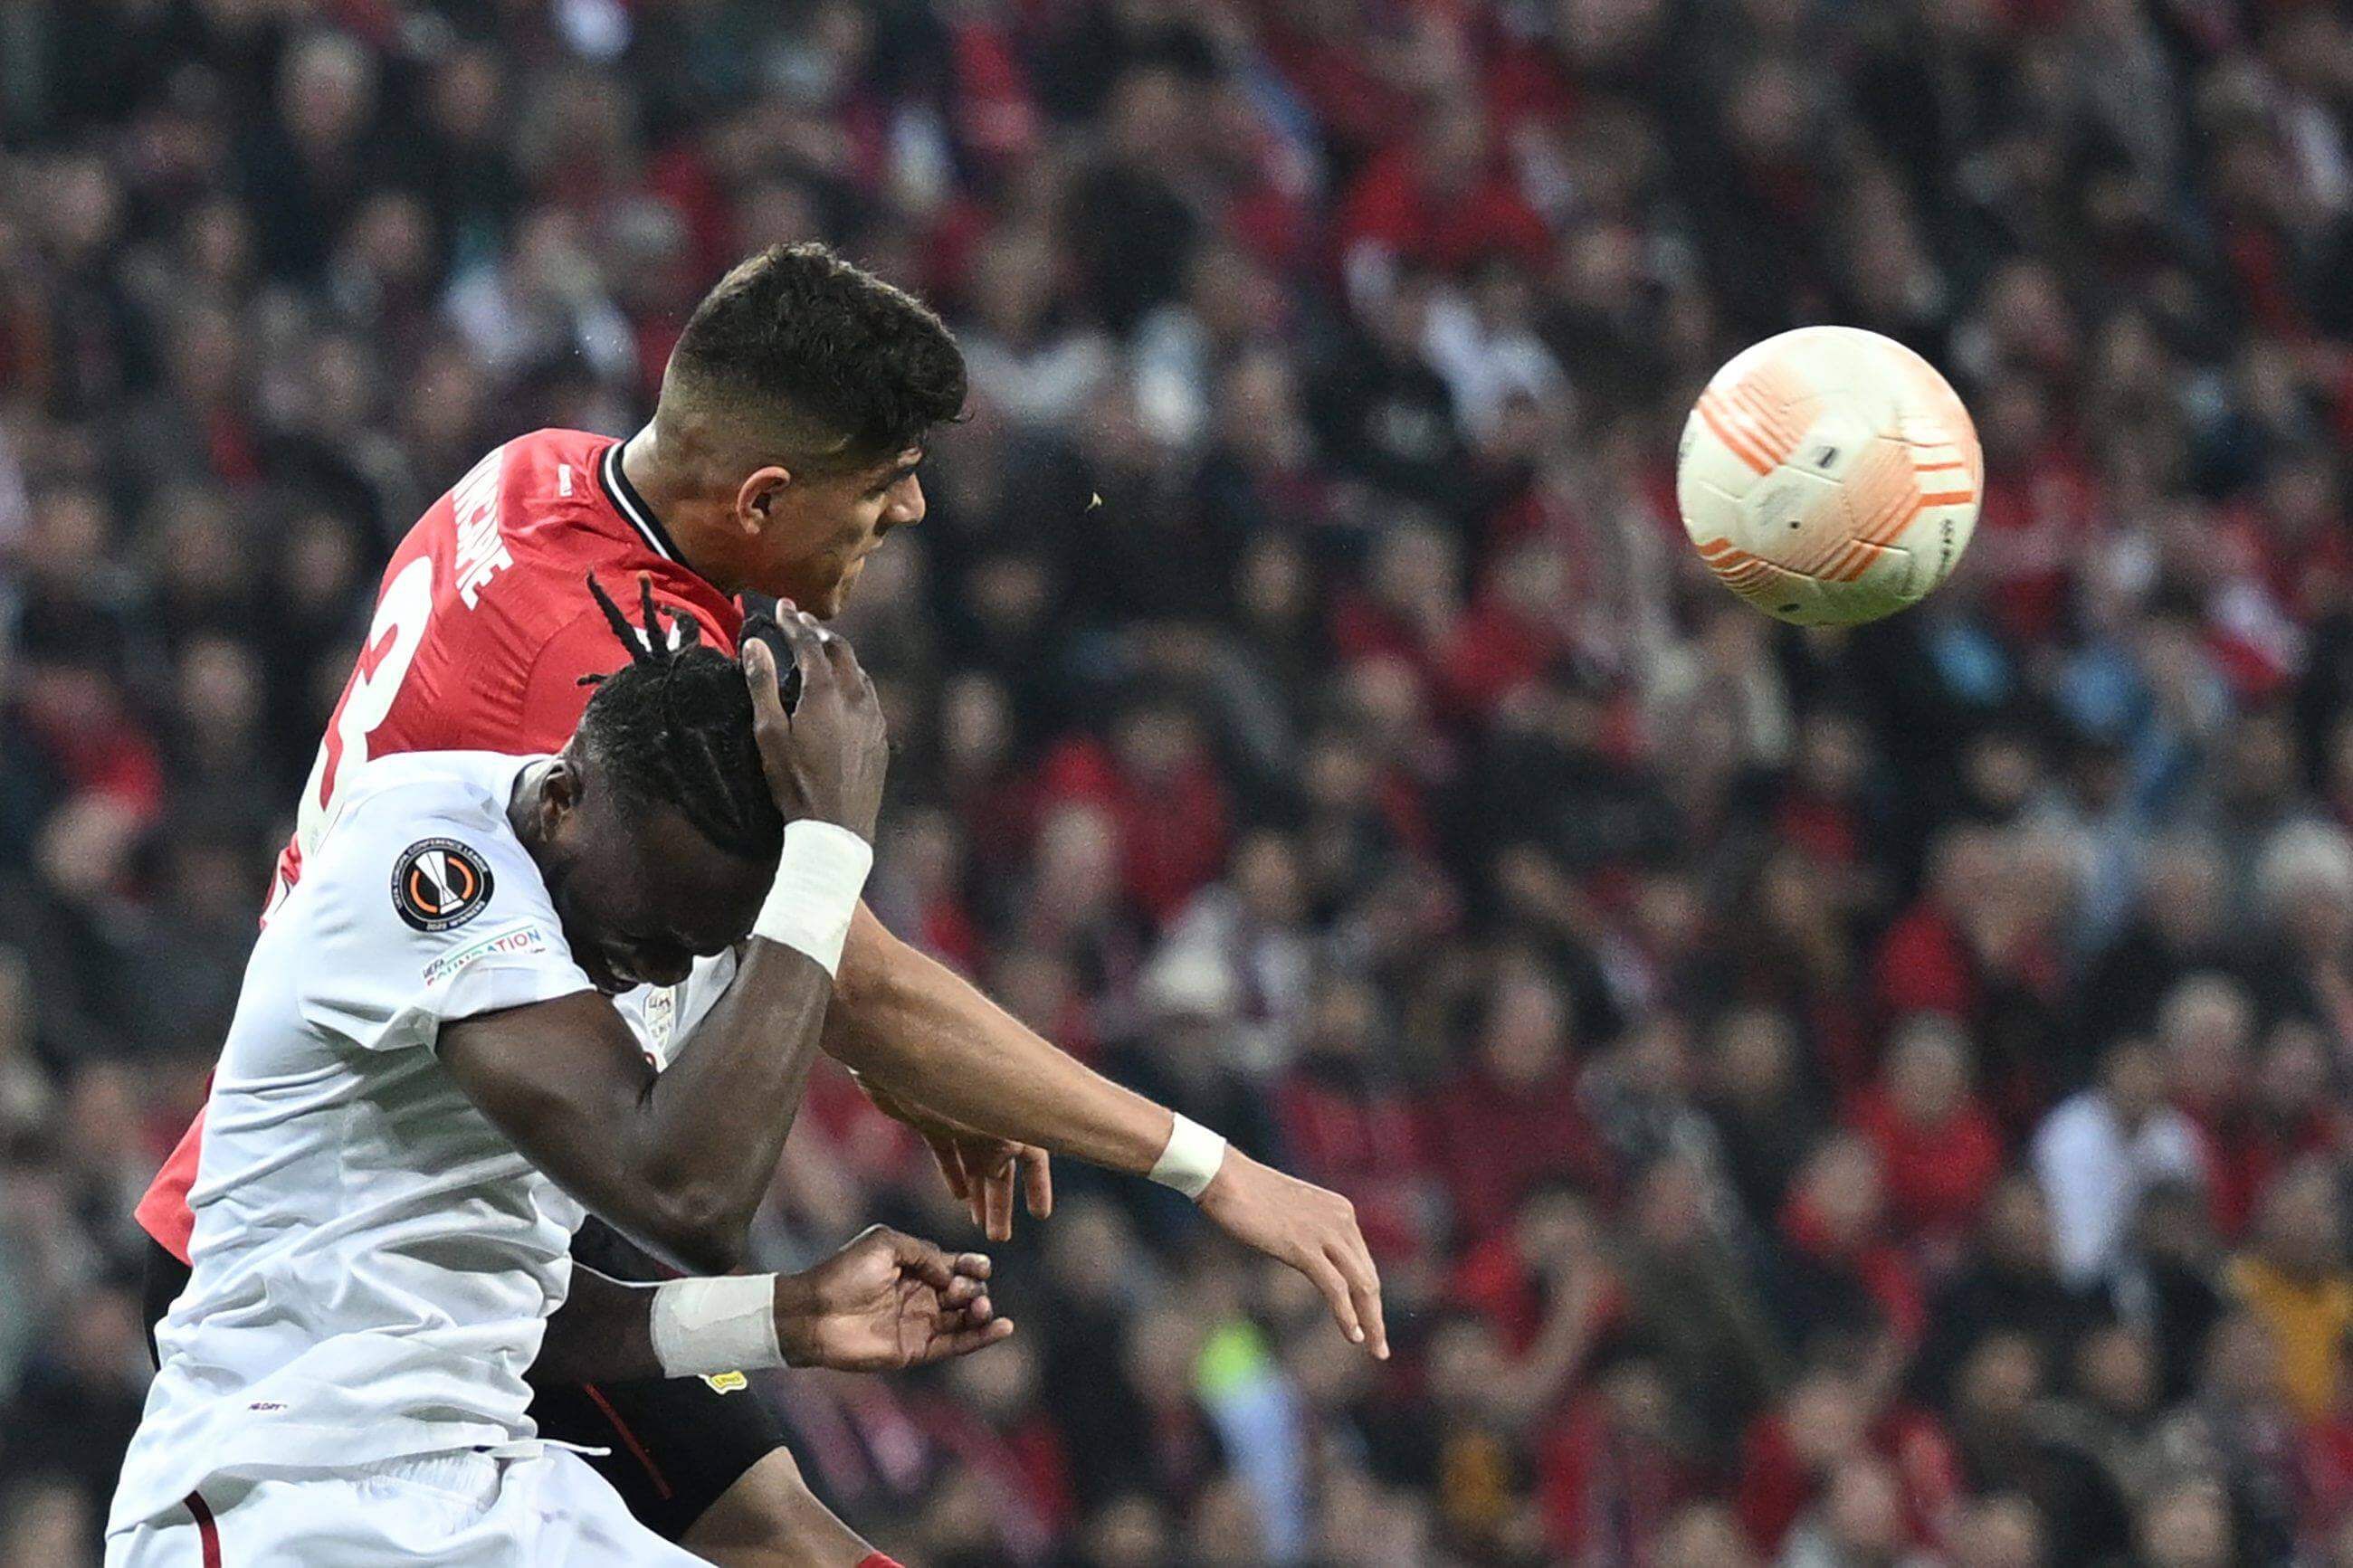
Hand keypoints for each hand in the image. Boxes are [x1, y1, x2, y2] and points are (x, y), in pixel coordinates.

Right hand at [743, 613, 887, 839]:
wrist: (837, 828)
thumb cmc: (795, 783)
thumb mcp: (769, 734)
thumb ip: (762, 685)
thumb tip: (756, 644)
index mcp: (826, 692)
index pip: (809, 644)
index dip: (794, 622)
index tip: (782, 607)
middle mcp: (856, 697)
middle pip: (840, 650)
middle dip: (818, 633)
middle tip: (801, 622)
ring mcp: (874, 717)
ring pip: (859, 672)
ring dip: (839, 656)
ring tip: (821, 651)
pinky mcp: (882, 736)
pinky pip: (869, 695)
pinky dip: (853, 680)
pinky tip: (844, 689)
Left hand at [774, 1225, 1013, 1371]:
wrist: (815, 1312)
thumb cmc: (846, 1272)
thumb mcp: (886, 1243)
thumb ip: (925, 1253)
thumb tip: (950, 1274)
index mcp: (916, 1268)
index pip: (956, 1266)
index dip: (973, 1265)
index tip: (980, 1266)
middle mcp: (922, 1295)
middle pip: (965, 1292)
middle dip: (973, 1288)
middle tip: (957, 1291)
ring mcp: (921, 1323)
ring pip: (965, 1319)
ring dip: (982, 1311)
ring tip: (982, 1308)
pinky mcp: (917, 1349)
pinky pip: (956, 1344)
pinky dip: (981, 1338)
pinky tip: (1003, 1327)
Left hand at [859, 1076, 1052, 1241]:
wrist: (895, 1044)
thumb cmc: (946, 1074)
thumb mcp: (985, 1115)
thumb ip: (1001, 1146)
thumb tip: (1002, 1170)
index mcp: (1009, 1111)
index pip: (1034, 1153)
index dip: (1038, 1184)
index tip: (1039, 1215)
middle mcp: (988, 1113)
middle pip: (1000, 1164)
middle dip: (1001, 1201)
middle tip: (999, 1237)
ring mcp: (958, 1114)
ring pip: (974, 1162)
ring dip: (979, 1193)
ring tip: (979, 1226)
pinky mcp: (928, 1115)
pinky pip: (946, 1151)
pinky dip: (953, 1173)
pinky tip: (958, 1197)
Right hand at [1198, 1147, 1387, 1359]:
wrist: (1226, 1177)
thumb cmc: (1248, 1193)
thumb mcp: (1291, 1214)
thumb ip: (1309, 1234)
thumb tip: (1311, 1259)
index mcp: (1342, 1211)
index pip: (1364, 1262)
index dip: (1369, 1297)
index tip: (1371, 1323)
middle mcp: (1343, 1220)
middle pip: (1368, 1277)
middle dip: (1376, 1315)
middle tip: (1380, 1348)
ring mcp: (1326, 1233)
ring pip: (1360, 1286)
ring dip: (1371, 1322)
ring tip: (1374, 1350)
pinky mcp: (1305, 1248)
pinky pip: (1336, 1288)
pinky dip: (1347, 1315)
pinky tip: (1354, 1336)